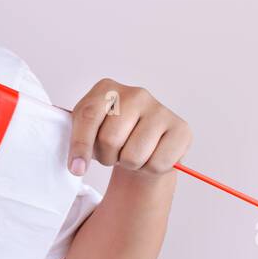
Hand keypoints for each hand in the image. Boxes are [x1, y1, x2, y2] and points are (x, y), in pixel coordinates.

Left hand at [67, 79, 190, 178]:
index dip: (80, 146)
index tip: (76, 168)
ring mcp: (160, 109)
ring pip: (133, 156)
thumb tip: (77, 167)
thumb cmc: (112, 135)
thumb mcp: (89, 131)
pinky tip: (151, 155)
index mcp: (107, 89)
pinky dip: (150, 169)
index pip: (88, 116)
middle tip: (113, 153)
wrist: (145, 143)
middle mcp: (136, 94)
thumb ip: (78, 143)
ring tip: (131, 153)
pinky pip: (158, 164)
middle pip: (110, 139)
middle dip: (107, 157)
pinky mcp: (181, 129)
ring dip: (129, 165)